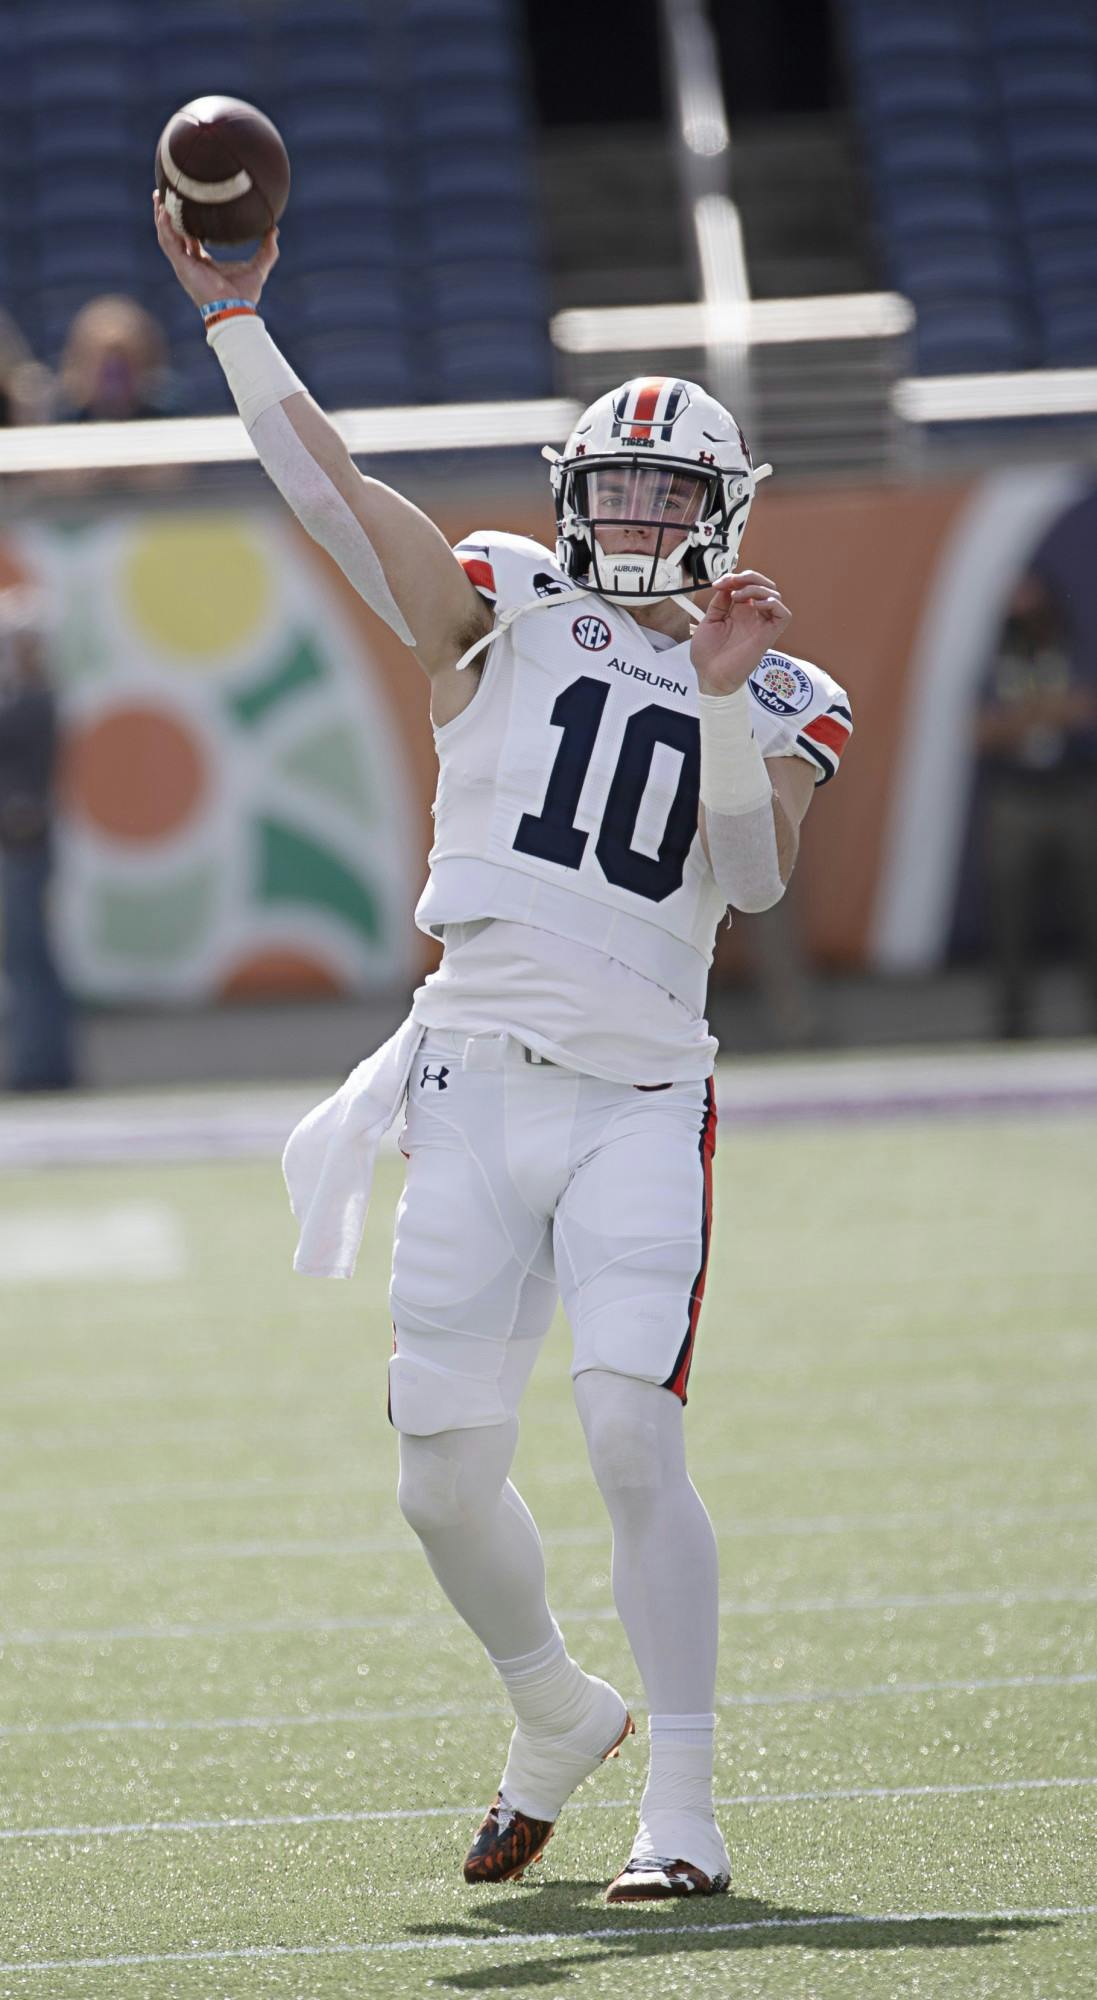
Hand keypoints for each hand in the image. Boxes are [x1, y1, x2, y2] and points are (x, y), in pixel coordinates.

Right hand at [152, 191, 278, 310]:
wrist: (236, 310)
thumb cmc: (244, 295)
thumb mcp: (258, 267)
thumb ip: (267, 250)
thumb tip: (275, 231)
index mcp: (203, 263)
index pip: (190, 239)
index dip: (186, 223)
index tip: (185, 204)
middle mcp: (190, 264)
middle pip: (173, 235)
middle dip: (166, 215)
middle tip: (163, 195)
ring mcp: (184, 265)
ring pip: (166, 236)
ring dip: (161, 217)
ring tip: (158, 197)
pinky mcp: (182, 267)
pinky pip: (169, 243)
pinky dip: (165, 227)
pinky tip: (163, 211)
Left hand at [690, 571, 790, 695]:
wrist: (711, 676)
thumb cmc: (708, 656)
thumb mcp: (709, 621)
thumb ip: (719, 602)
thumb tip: (726, 585)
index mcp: (738, 612)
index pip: (748, 585)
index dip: (735, 578)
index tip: (718, 583)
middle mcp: (752, 616)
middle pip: (764, 585)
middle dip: (749, 577)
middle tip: (731, 582)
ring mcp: (761, 624)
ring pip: (774, 594)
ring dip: (756, 588)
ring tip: (737, 597)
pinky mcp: (768, 635)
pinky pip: (783, 614)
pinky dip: (771, 602)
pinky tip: (754, 605)